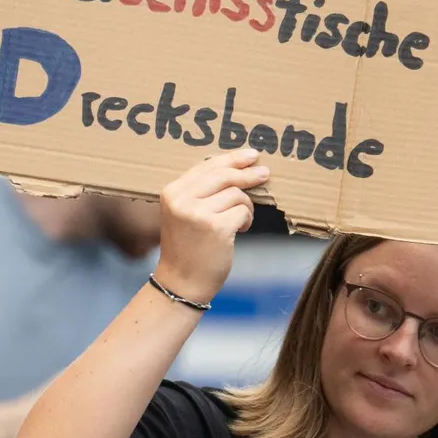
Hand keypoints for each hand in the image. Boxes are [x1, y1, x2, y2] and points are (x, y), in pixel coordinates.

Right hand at [151, 149, 269, 303]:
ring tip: (240, 221)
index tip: (251, 155)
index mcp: (172, 191)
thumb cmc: (188, 246)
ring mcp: (198, 214)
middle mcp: (181, 200)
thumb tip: (239, 166)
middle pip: (224, 175)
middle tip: (265, 173)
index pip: (207, 166)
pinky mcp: (216, 228)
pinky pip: (243, 211)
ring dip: (246, 206)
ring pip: (236, 194)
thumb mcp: (185, 212)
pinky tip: (240, 230)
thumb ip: (202, 190)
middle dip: (247, 174)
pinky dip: (247, 219)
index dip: (232, 159)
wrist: (182, 281)